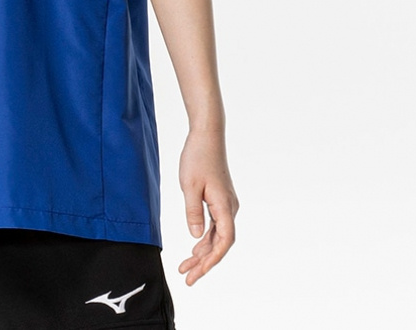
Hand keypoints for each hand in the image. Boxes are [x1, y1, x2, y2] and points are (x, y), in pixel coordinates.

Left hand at [177, 128, 238, 285]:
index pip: (224, 241)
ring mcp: (226, 205)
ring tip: (185, 267)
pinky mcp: (219, 200)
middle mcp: (230, 208)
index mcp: (225, 206)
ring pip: (217, 236)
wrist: (207, 136)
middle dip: (204, 263)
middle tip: (187, 278)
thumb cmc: (198, 157)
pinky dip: (204, 239)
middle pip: (220, 243)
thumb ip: (193, 212)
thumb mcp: (189, 185)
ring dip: (202, 252)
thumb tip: (195, 237)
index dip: (212, 260)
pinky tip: (194, 248)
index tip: (198, 272)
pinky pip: (215, 226)